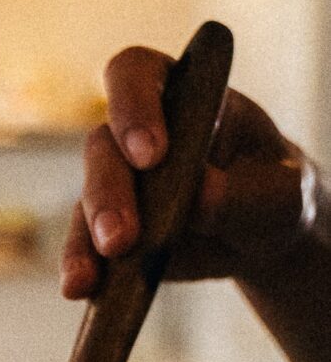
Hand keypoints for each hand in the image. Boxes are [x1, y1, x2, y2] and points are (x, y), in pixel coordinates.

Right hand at [60, 45, 318, 297]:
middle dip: (109, 192)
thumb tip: (197, 199)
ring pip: (87, 196)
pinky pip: (83, 243)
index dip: (133, 107)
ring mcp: (117, 180)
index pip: (135, 74)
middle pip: (103, 145)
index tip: (151, 154)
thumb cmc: (273, 192)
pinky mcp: (105, 227)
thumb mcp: (281, 192)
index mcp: (179, 95)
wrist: (260, 233)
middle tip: (123, 237)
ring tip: (102, 270)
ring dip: (89, 234)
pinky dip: (80, 265)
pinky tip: (80, 288)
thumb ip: (244, 193)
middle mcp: (136, 130)